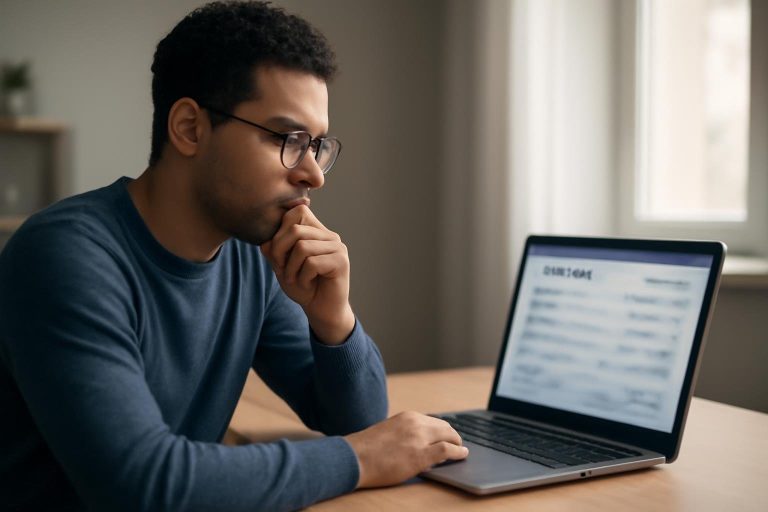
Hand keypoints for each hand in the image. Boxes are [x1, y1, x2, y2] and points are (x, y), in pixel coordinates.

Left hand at [260, 205, 354, 343]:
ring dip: (291, 268)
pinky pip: (312, 263)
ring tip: (295, 279)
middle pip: (295, 230)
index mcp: (316, 231)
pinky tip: (307, 284)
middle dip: (280, 252)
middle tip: (282, 270)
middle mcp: (329, 235)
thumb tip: (265, 240)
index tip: (278, 253)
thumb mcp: (281, 266)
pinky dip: (303, 277)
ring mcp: (337, 247)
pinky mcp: (341, 261)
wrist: (322, 311)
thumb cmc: (303, 287)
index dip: (281, 231)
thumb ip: (273, 250)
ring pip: (302, 247)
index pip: (297, 211)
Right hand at [344, 411, 468, 487]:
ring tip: (461, 450)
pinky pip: (448, 451)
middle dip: (453, 435)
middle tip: (457, 444)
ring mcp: (419, 438)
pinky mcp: (420, 455)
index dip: (442, 430)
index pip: (433, 421)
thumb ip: (405, 434)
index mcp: (407, 416)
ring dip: (457, 443)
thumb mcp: (388, 432)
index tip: (446, 436)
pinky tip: (462, 455)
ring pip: (449, 436)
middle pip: (444, 426)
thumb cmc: (366, 449)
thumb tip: (419, 445)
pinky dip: (458, 452)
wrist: (354, 457)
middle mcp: (415, 423)